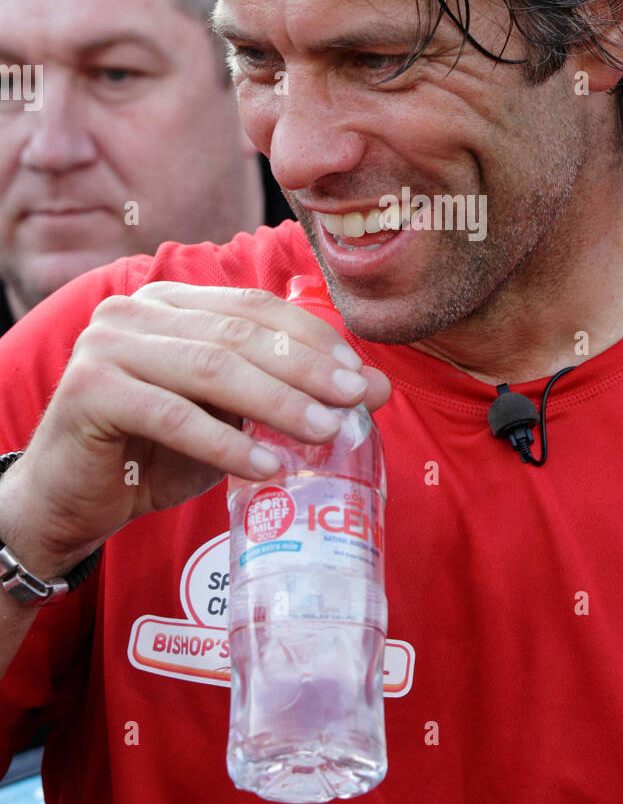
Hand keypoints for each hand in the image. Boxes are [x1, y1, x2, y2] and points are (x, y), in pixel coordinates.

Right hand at [0, 283, 390, 571]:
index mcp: (172, 302)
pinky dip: (226, 444)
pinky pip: (173, 415)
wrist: (68, 501)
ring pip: (212, 368)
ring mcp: (107, 345)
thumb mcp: (229, 419)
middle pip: (239, 333)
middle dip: (306, 368)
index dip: (313, 338)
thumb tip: (373, 388)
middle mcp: (136, 310)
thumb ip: (285, 397)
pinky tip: (267, 470)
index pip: (255, 307)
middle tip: (356, 401)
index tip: (361, 376)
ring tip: (324, 433)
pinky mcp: (89, 391)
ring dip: (277, 402)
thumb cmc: (154, 455)